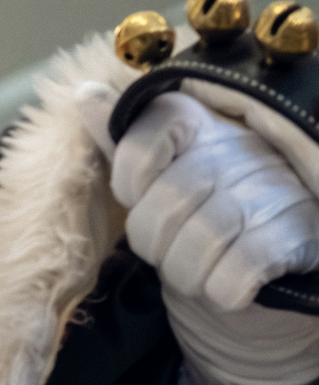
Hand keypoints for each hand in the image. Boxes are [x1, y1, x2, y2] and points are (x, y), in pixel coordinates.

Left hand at [77, 84, 318, 384]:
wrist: (258, 277)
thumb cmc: (192, 222)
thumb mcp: (155, 180)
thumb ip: (122, 141)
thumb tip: (86, 93)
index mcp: (204, 125)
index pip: (155, 124)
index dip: (130, 174)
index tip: (135, 197)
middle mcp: (244, 149)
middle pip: (168, 199)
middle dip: (152, 242)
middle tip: (165, 250)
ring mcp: (277, 190)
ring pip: (202, 240)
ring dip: (184, 272)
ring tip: (193, 270)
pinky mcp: (299, 236)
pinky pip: (237, 272)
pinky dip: (220, 291)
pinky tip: (226, 285)